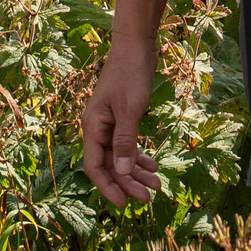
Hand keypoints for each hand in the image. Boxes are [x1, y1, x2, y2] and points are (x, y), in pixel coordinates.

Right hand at [81, 42, 164, 205]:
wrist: (136, 45)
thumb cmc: (131, 74)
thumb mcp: (130, 109)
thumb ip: (125, 141)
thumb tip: (121, 171)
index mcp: (93, 126)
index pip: (94, 166)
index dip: (108, 187)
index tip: (124, 204)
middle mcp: (97, 128)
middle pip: (109, 164)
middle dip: (128, 182)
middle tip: (149, 197)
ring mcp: (109, 123)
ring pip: (120, 156)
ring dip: (136, 172)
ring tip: (156, 186)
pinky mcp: (122, 117)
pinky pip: (127, 144)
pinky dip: (139, 156)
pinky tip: (153, 166)